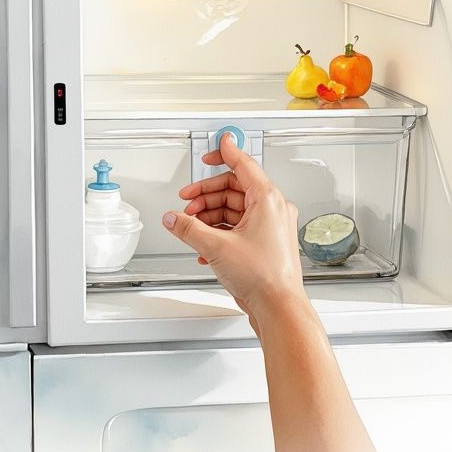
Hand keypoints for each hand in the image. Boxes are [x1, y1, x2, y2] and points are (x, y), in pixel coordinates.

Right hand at [162, 133, 305, 320]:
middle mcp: (273, 209)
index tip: (217, 144)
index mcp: (268, 199)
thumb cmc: (264, 277)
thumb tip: (174, 218)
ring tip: (191, 228)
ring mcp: (271, 227)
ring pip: (234, 209)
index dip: (225, 153)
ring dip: (210, 217)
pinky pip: (238, 228)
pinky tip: (204, 247)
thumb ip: (189, 228)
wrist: (278, 307)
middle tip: (186, 203)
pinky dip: (219, 232)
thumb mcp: (217, 247)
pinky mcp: (265, 243)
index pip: (243, 165)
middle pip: (234, 189)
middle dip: (207, 195)